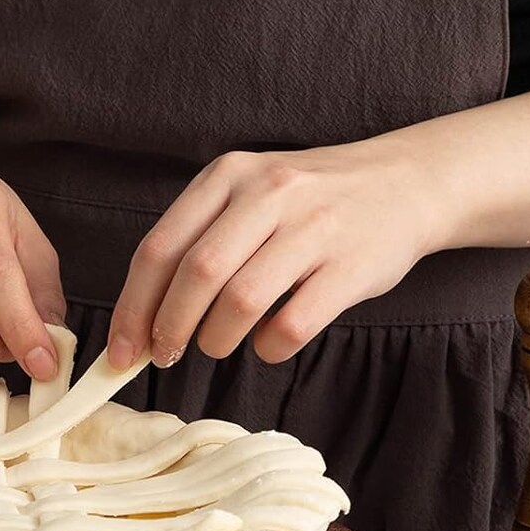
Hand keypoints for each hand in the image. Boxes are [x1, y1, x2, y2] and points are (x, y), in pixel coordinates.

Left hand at [107, 138, 452, 368]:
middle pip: (196, 275)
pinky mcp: (352, 265)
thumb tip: (140, 319)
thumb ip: (196, 239)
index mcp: (228, 174)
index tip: (120, 350)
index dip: (132, 308)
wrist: (409, 181)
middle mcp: (269, 193)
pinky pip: (292, 324)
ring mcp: (314, 227)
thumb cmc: (309, 202)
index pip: (160, 248)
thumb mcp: (247, 193)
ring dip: (216, 339)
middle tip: (165, 356)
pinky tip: (267, 344)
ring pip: (240, 302)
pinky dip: (268, 347)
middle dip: (169, 328)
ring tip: (216, 345)